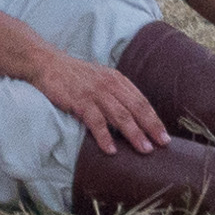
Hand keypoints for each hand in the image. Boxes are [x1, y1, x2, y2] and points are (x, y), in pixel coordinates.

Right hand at [30, 49, 166, 155]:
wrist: (49, 64)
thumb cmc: (77, 76)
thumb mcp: (102, 79)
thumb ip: (116, 94)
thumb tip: (133, 116)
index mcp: (118, 80)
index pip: (142, 102)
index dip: (154, 119)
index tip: (164, 136)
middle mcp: (111, 85)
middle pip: (136, 108)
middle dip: (151, 127)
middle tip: (162, 144)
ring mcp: (96, 93)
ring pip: (120, 115)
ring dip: (134, 133)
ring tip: (144, 149)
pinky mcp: (79, 101)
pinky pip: (95, 121)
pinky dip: (104, 136)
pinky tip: (111, 150)